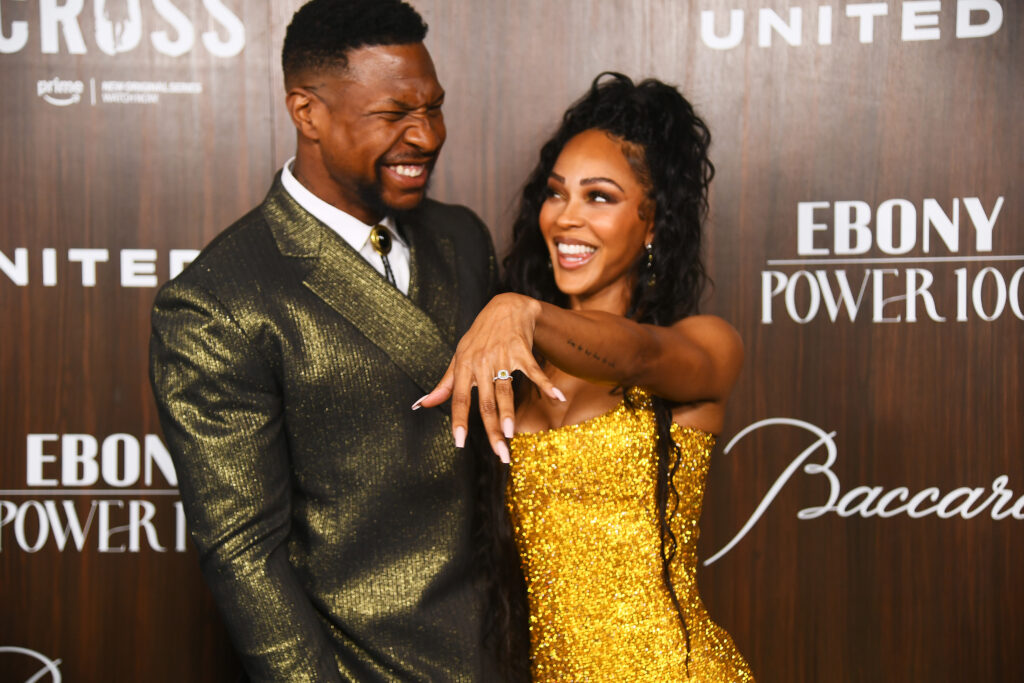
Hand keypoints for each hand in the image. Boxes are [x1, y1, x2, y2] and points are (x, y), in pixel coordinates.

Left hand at [412, 293, 564, 462]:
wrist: (505, 307)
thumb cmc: (480, 336)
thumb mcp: (459, 357)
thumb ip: (445, 384)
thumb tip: (423, 404)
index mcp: (464, 366)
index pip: (458, 398)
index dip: (459, 421)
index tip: (460, 443)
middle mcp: (481, 363)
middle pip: (485, 402)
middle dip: (492, 429)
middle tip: (499, 453)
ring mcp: (502, 357)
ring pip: (505, 390)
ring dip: (509, 412)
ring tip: (511, 434)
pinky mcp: (522, 351)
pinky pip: (534, 372)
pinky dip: (546, 385)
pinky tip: (557, 398)